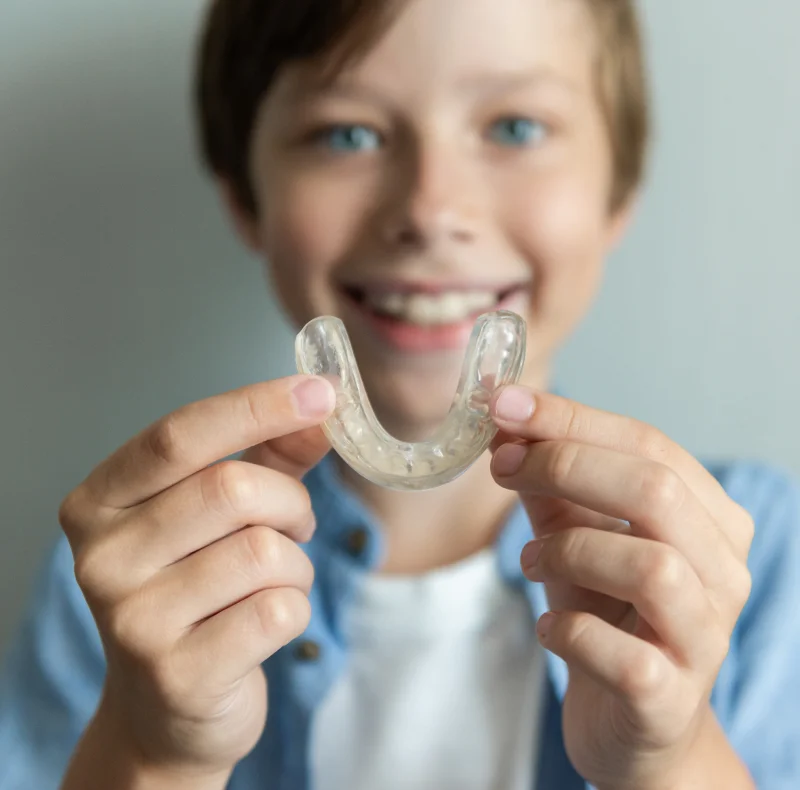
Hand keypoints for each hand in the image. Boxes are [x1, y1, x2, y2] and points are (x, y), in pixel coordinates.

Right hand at [58, 375, 335, 782]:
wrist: (166, 709)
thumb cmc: (197, 589)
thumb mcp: (218, 514)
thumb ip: (269, 455)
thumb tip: (320, 407)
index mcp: (100, 501)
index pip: (181, 434)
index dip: (258, 406)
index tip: (321, 391)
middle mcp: (101, 557)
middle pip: (232, 489)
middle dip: (290, 502)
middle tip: (295, 522)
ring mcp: (133, 620)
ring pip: (265, 552)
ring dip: (295, 562)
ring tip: (273, 580)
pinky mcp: (179, 674)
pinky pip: (279, 610)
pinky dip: (296, 607)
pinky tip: (265, 622)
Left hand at [489, 386, 754, 789]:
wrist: (632, 720)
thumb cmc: (606, 612)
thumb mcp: (574, 533)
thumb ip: (546, 481)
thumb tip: (502, 420)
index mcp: (709, 518)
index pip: (648, 444)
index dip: (571, 418)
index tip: (502, 401)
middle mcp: (723, 572)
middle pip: (655, 490)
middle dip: (562, 464)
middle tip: (500, 467)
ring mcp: (704, 638)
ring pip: (649, 566)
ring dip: (566, 549)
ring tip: (530, 561)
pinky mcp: (671, 698)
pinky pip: (620, 653)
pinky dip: (567, 628)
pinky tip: (549, 625)